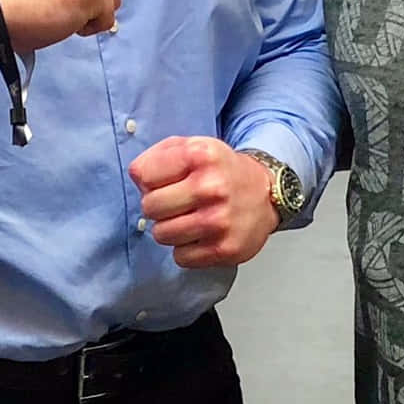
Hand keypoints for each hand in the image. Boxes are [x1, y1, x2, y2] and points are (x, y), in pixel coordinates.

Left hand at [129, 136, 275, 269]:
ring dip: (170, 229)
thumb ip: (158, 155)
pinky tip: (200, 235)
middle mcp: (211, 187)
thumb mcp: (193, 146)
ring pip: (161, 235)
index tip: (162, 182)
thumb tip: (138, 177)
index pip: (142, 174)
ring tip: (188, 219)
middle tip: (176, 203)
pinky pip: (180, 257)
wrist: (266, 194)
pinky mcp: (225, 249)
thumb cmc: (222, 171)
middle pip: (149, 207)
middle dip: (157, 206)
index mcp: (200, 156)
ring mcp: (219, 220)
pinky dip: (186, 249)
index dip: (148, 180)